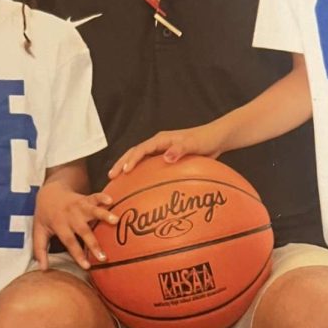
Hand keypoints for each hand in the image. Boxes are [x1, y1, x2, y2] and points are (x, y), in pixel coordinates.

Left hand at [33, 181, 117, 270]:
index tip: (87, 267)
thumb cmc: (45, 215)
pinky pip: (95, 196)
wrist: (48, 192)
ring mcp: (79, 206)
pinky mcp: (85, 198)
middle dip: (93, 244)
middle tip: (103, 257)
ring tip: (116, 221)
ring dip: (104, 215)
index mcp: (59, 225)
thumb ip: (40, 250)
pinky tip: (112, 200)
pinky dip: (103, 197)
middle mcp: (70, 215)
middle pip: (83, 230)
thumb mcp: (38, 231)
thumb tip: (43, 269)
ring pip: (92, 211)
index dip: (78, 254)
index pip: (69, 242)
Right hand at [108, 124, 223, 178]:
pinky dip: (142, 175)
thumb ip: (180, 149)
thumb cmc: (205, 139)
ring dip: (129, 168)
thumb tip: (166, 158)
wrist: (216, 139)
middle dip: (122, 163)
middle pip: (134, 153)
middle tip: (111, 177)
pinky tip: (141, 188)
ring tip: (119, 182)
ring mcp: (161, 151)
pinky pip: (151, 167)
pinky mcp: (167, 159)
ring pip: (140, 160)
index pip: (141, 149)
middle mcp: (158, 144)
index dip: (131, 159)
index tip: (125, 171)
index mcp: (161, 139)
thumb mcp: (194, 144)